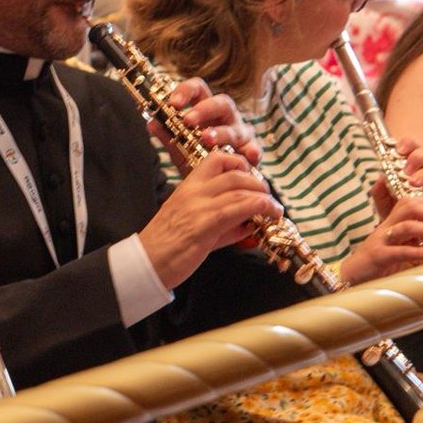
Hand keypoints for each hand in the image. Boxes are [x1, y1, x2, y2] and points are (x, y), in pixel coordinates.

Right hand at [138, 150, 280, 289]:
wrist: (147, 262)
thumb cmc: (166, 246)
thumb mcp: (193, 225)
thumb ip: (222, 223)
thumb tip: (248, 224)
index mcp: (187, 186)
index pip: (217, 159)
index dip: (240, 164)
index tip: (252, 178)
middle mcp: (193, 191)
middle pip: (235, 173)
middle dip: (259, 183)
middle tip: (268, 197)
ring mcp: (199, 206)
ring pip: (241, 189)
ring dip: (265, 197)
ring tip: (275, 209)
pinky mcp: (205, 224)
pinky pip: (239, 208)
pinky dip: (261, 208)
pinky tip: (271, 215)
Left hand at [147, 76, 260, 171]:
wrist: (216, 185)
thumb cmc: (199, 159)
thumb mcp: (180, 149)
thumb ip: (168, 136)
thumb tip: (151, 123)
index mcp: (207, 110)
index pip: (198, 90)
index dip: (185, 91)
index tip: (172, 103)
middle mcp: (226, 118)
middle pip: (221, 102)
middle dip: (204, 109)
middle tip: (188, 120)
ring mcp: (241, 133)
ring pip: (234, 127)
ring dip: (220, 132)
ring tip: (206, 139)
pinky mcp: (252, 151)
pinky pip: (254, 150)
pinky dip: (253, 151)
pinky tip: (249, 155)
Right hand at [341, 196, 422, 283]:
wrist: (348, 278)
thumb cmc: (373, 266)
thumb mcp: (395, 248)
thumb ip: (411, 242)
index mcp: (390, 224)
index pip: (408, 202)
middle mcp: (385, 228)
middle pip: (409, 206)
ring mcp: (380, 241)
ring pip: (407, 226)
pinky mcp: (378, 257)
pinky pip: (401, 251)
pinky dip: (420, 252)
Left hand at [369, 139, 422, 229]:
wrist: (409, 238)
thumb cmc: (397, 216)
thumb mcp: (383, 205)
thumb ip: (379, 192)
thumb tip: (380, 177)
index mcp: (406, 171)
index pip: (409, 149)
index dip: (406, 144)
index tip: (397, 149)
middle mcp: (420, 174)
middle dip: (415, 158)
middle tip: (406, 169)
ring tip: (413, 183)